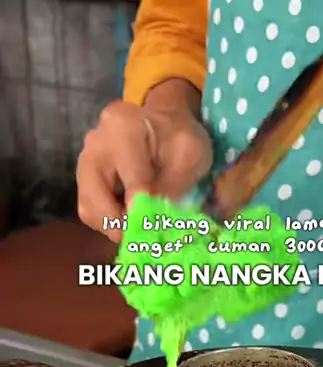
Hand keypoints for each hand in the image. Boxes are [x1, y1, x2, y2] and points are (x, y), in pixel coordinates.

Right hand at [77, 84, 212, 241]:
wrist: (162, 122)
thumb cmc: (178, 137)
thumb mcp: (188, 155)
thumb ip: (172, 185)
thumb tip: (152, 221)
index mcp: (124, 128)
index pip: (132, 177)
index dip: (140, 208)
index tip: (148, 229)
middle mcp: (95, 144)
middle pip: (95, 196)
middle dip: (118, 224)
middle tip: (140, 239)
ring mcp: (85, 162)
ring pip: (89, 208)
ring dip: (113, 227)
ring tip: (138, 229)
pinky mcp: (85, 180)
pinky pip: (90, 211)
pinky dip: (108, 223)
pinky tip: (129, 221)